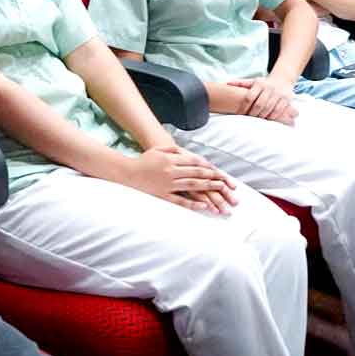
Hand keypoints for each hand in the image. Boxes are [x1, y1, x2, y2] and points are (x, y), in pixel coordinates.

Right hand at [120, 146, 237, 213]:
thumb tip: (188, 153)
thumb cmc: (144, 160)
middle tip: (226, 184)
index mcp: (171, 160)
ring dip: (208, 190)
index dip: (208, 166)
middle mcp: (172, 171)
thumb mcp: (159, 150)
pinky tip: (204, 206)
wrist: (127, 173)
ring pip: (192, 187)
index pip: (194, 162)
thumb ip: (174, 149)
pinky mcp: (163, 195)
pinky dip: (192, 204)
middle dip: (213, 178)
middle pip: (197, 174)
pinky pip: (180, 201)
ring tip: (220, 194)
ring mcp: (168, 184)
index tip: (218, 171)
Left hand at [227, 76, 298, 124]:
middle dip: (253, 114)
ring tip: (257, 121)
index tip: (240, 114)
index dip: (244, 107)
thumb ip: (240, 83)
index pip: (249, 97)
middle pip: (259, 104)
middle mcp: (269, 87)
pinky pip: (279, 110)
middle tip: (249, 120)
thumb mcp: (253, 81)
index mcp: (259, 83)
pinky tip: (268, 120)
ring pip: (269, 108)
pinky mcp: (286, 99)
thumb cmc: (264, 83)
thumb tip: (226, 83)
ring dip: (262, 116)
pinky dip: (273, 117)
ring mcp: (278, 93)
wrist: (283, 79)